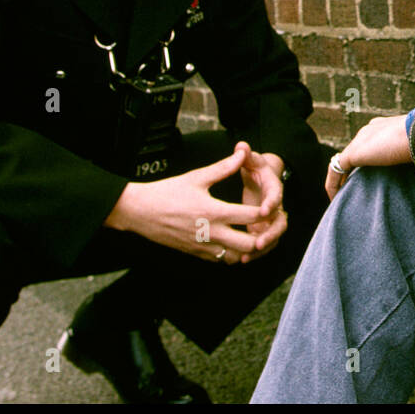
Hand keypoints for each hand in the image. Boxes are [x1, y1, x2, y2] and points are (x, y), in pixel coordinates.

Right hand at [105, 143, 267, 263]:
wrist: (140, 212)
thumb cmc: (168, 192)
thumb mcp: (197, 177)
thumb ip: (223, 167)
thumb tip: (242, 153)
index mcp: (214, 212)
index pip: (252, 216)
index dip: (268, 212)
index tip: (274, 206)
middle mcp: (211, 233)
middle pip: (250, 245)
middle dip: (263, 237)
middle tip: (268, 227)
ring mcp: (203, 246)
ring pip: (237, 257)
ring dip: (248, 248)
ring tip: (253, 234)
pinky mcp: (196, 253)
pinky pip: (221, 260)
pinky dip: (232, 253)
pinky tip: (233, 240)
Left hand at [239, 147, 286, 262]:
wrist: (261, 176)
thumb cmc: (254, 167)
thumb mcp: (251, 159)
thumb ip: (246, 155)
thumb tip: (242, 146)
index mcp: (274, 188)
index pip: (276, 196)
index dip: (272, 203)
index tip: (263, 210)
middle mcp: (276, 206)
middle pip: (280, 222)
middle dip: (270, 234)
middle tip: (258, 242)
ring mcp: (271, 219)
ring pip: (273, 237)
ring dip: (263, 248)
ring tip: (247, 257)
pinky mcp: (263, 228)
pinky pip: (263, 243)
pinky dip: (255, 253)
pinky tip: (241, 260)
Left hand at [326, 114, 411, 200]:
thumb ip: (413, 155)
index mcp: (383, 128)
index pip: (370, 143)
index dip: (369, 160)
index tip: (372, 177)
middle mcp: (368, 131)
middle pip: (356, 153)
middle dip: (354, 171)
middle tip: (358, 191)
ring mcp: (359, 140)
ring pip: (344, 163)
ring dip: (343, 179)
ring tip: (345, 197)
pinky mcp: (353, 153)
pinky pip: (336, 170)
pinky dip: (333, 185)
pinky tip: (336, 199)